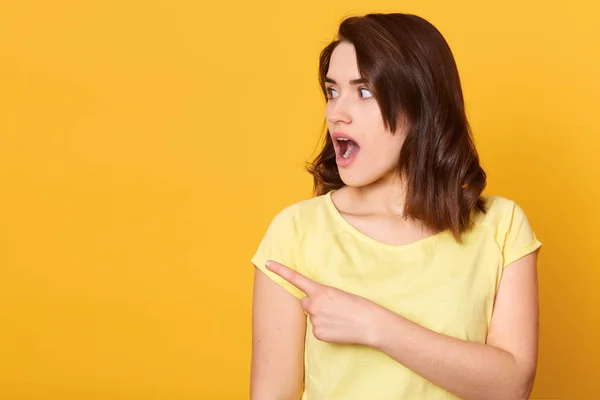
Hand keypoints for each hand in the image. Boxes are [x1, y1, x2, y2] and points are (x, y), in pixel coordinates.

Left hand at [265, 260, 383, 345]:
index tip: (268, 263)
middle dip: (314, 305)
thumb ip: (321, 296)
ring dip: (322, 318)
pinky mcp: (318, 334)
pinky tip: (338, 328)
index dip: (281, 270)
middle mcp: (313, 305)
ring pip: (312, 317)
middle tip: (332, 308)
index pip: (296, 278)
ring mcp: (315, 321)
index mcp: (320, 291)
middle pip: (305, 303)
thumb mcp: (339, 294)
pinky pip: (316, 330)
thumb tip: (312, 305)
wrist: (371, 324)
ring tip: (339, 318)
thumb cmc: (359, 306)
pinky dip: (325, 329)